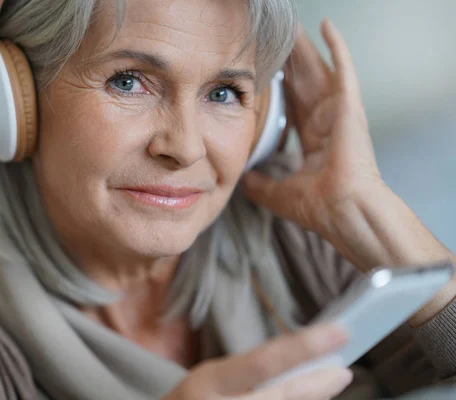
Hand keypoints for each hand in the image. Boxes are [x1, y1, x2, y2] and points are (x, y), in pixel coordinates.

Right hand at [163, 324, 352, 399]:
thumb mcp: (212, 379)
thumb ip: (252, 373)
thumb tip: (303, 362)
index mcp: (209, 382)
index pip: (264, 362)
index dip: (305, 347)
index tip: (341, 331)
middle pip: (283, 397)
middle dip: (319, 386)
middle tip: (344, 370)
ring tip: (329, 384)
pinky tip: (308, 398)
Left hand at [243, 20, 383, 237]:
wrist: (343, 211)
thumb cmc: (320, 208)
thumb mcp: (279, 194)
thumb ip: (261, 185)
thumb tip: (244, 180)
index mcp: (315, 142)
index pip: (295, 107)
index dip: (282, 88)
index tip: (270, 72)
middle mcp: (328, 123)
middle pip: (305, 83)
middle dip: (292, 62)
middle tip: (279, 40)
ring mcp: (340, 113)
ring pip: (319, 71)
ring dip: (306, 49)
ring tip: (293, 27)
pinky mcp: (349, 106)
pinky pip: (342, 69)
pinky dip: (336, 47)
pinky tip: (325, 26)